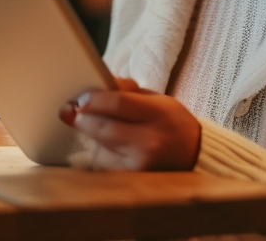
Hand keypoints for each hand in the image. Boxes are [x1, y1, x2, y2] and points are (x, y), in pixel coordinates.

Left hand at [58, 77, 200, 170]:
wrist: (195, 154)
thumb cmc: (171, 121)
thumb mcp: (156, 99)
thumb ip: (127, 92)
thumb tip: (95, 87)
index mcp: (158, 113)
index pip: (117, 103)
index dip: (93, 99)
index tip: (80, 98)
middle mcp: (150, 141)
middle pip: (102, 127)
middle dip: (82, 118)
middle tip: (71, 110)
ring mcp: (140, 163)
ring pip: (99, 148)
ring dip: (90, 136)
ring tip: (93, 126)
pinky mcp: (133, 178)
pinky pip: (104, 163)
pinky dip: (99, 152)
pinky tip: (106, 146)